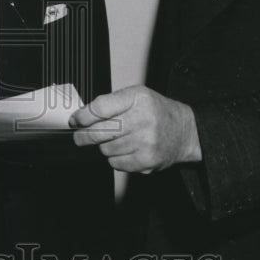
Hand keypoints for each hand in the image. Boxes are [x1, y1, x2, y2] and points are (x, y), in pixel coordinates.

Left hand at [69, 85, 201, 173]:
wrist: (184, 131)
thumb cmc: (156, 111)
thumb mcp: (136, 95)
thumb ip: (110, 102)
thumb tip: (82, 116)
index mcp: (137, 98)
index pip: (101, 108)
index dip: (83, 116)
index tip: (75, 121)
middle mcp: (142, 119)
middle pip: (100, 131)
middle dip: (84, 136)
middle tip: (79, 137)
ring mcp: (145, 142)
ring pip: (106, 149)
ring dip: (104, 146)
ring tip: (116, 140)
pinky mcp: (147, 161)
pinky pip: (116, 163)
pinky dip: (115, 158)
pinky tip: (125, 150)